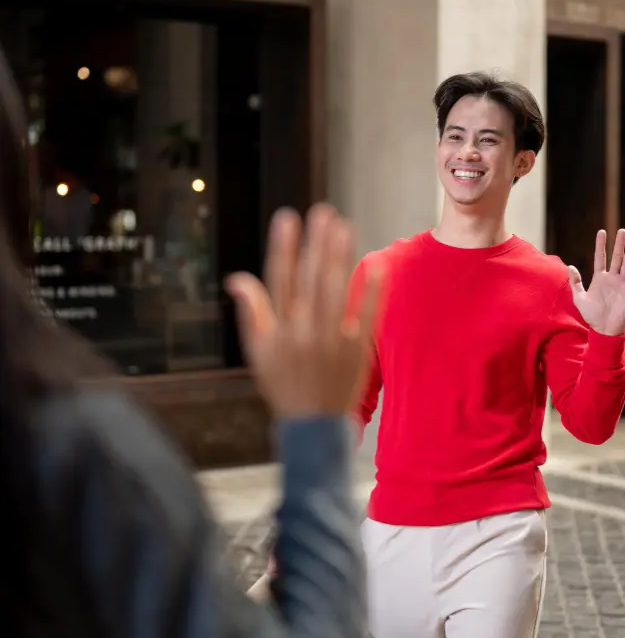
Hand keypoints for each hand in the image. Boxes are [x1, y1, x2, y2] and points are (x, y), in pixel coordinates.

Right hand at [226, 203, 381, 417]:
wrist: (312, 425)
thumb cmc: (282, 383)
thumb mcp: (257, 350)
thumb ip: (250, 311)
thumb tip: (236, 278)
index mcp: (277, 329)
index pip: (279, 279)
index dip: (284, 247)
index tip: (288, 217)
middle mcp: (302, 331)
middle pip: (310, 278)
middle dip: (316, 242)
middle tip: (323, 212)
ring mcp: (331, 340)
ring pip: (336, 290)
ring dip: (340, 256)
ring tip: (344, 226)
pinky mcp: (356, 350)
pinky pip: (366, 314)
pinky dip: (371, 290)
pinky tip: (376, 264)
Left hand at [568, 229, 624, 335]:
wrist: (605, 329)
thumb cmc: (591, 315)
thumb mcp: (579, 298)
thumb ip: (576, 282)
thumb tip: (569, 267)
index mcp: (599, 278)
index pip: (600, 257)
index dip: (600, 245)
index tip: (601, 231)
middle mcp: (612, 278)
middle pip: (616, 257)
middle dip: (618, 244)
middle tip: (621, 230)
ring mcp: (622, 284)